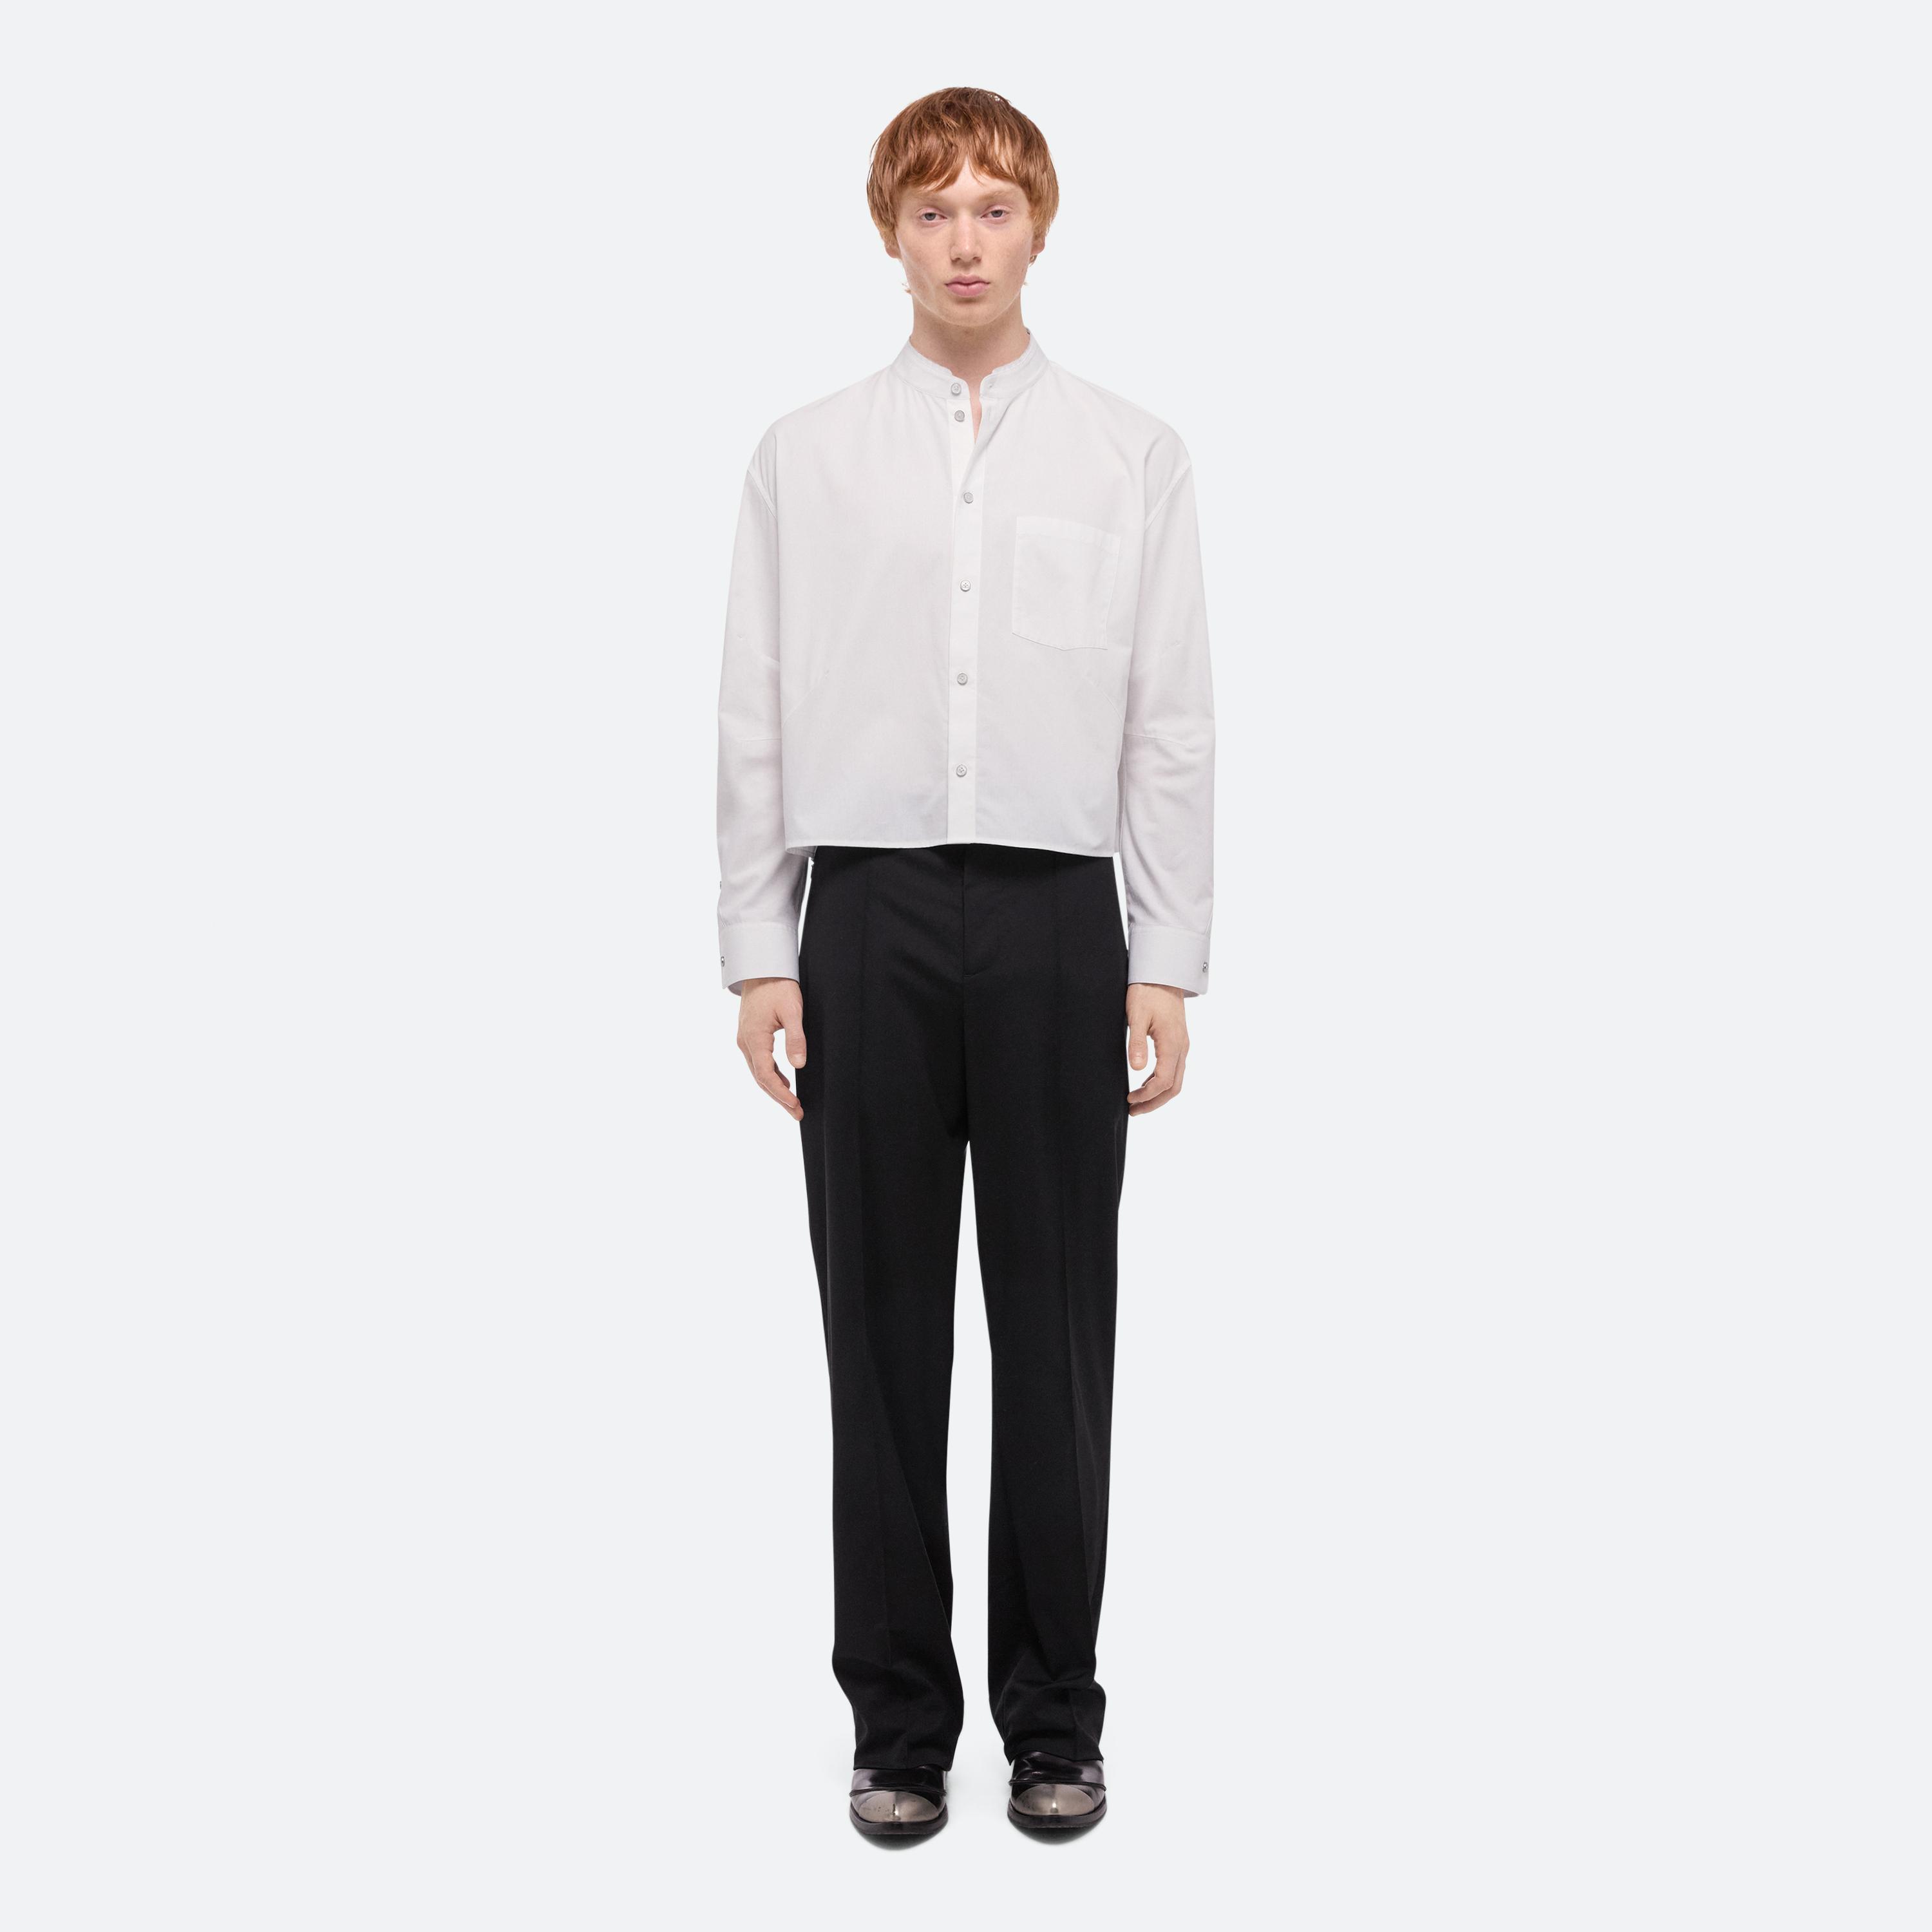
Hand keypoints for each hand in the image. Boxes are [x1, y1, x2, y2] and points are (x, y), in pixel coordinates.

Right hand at [736, 976, 805, 1120]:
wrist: (762, 968)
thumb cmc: (778, 986)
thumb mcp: (793, 1010)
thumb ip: (796, 1038)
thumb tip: (799, 1065)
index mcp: (754, 1038)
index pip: (766, 1075)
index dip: (781, 1094)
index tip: (795, 1106)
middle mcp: (745, 1042)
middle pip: (761, 1079)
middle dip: (779, 1098)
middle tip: (798, 1113)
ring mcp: (745, 1040)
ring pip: (758, 1072)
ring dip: (775, 1089)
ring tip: (792, 1104)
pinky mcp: (749, 1036)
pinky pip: (759, 1062)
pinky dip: (771, 1075)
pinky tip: (784, 1082)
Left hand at [1126, 982, 1190, 1115]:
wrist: (1162, 974)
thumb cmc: (1147, 992)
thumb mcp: (1136, 1016)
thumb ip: (1137, 1043)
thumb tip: (1136, 1069)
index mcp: (1172, 1043)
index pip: (1163, 1081)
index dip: (1147, 1095)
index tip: (1129, 1100)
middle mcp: (1182, 1047)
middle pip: (1173, 1087)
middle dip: (1154, 1102)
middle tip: (1134, 1111)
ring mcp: (1182, 1045)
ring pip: (1176, 1080)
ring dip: (1158, 1095)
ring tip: (1137, 1103)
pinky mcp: (1178, 1042)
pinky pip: (1174, 1069)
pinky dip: (1161, 1082)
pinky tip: (1146, 1084)